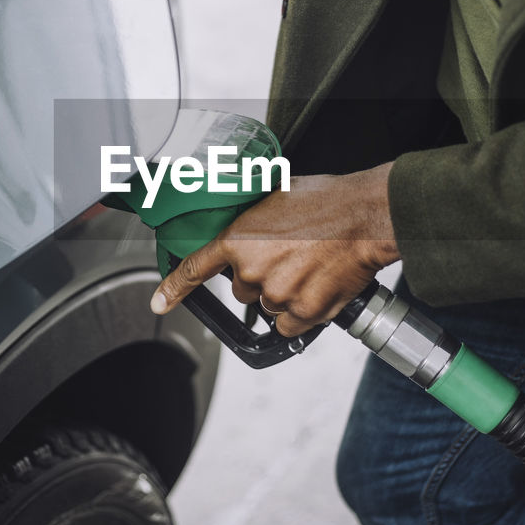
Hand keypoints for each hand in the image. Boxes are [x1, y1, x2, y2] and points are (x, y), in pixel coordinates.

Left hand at [150, 163, 398, 336]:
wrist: (364, 216)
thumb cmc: (326, 201)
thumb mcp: (274, 199)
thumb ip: (252, 224)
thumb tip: (247, 233)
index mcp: (238, 240)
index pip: (196, 269)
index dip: (174, 289)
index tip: (159, 303)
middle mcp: (251, 271)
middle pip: (243, 291)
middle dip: (261, 279)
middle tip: (289, 257)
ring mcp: (276, 295)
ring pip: (269, 307)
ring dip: (284, 295)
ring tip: (310, 267)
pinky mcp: (303, 312)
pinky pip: (290, 325)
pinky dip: (302, 313)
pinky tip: (317, 287)